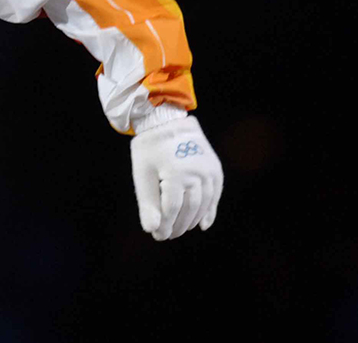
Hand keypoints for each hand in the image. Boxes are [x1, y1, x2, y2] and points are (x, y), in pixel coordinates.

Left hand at [130, 115, 222, 240]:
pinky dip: (209, 211)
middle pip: (189, 209)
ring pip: (203, 204)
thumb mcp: (142, 174)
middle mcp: (196, 173)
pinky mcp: (215, 169)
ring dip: (192, 220)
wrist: (166, 121)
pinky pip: (214, 195)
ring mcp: (209, 170)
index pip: (172, 209)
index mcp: (176, 173)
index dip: (165, 225)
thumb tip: (152, 230)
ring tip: (180, 230)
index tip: (157, 235)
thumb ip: (147, 203)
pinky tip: (203, 225)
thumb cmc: (150, 149)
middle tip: (167, 235)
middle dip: (178, 225)